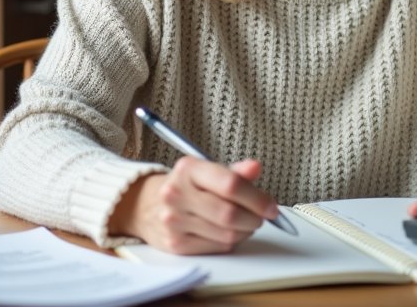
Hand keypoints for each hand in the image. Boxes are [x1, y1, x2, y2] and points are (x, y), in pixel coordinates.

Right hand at [108, 158, 279, 253]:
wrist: (145, 204)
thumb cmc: (185, 186)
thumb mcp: (207, 171)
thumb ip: (234, 172)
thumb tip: (256, 167)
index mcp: (188, 169)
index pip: (230, 184)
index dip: (257, 198)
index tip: (271, 206)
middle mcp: (177, 194)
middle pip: (229, 214)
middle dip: (254, 218)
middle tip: (263, 216)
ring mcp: (174, 220)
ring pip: (226, 234)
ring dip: (245, 231)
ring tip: (245, 223)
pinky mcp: (175, 243)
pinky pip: (216, 248)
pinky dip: (230, 242)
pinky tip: (229, 232)